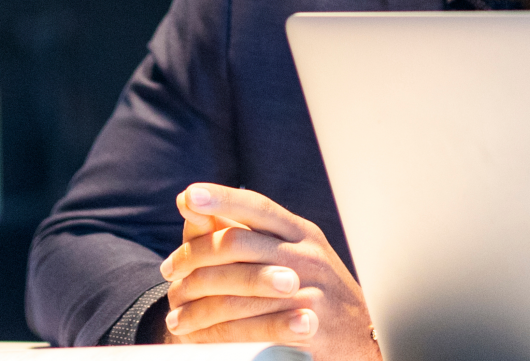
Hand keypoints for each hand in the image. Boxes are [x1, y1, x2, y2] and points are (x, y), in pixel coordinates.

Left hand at [160, 183, 380, 359]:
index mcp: (301, 232)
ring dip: (197, 302)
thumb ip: (245, 229)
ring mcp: (309, 290)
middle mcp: (307, 256)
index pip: (258, 207)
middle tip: (168, 270)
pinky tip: (194, 334)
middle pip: (240, 243)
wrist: (361, 333)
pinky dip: (215, 332)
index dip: (222, 198)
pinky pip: (249, 328)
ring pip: (236, 290)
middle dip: (194, 255)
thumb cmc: (315, 287)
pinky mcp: (306, 326)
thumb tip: (192, 203)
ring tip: (174, 313)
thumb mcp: (290, 252)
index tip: (188, 195)